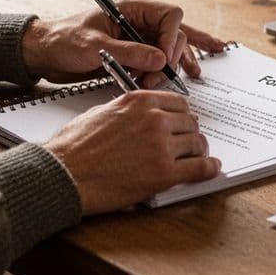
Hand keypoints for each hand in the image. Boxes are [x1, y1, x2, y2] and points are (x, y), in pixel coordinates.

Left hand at [21, 0, 224, 87]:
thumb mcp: (94, 46)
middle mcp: (139, 21)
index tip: (163, 60)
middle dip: (169, 59)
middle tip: (155, 80)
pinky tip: (192, 71)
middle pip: (174, 34)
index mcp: (131, 9)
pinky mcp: (134, 55)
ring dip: (171, 68)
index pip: (169, 15)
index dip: (172, 37)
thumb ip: (129, 52)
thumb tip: (160, 60)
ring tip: (171, 83)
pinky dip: (174, 66)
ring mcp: (139, 39)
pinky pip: (161, 59)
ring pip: (171, 49)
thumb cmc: (63, 41)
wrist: (45, 55)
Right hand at [44, 90, 220, 213]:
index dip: (181, 115)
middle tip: (188, 143)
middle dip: (189, 133)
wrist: (64, 174)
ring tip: (196, 158)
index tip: (182, 122)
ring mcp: (162, 145)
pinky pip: (199, 168)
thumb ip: (127, 110)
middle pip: (190, 122)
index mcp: (139, 100)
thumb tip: (138, 116)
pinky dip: (209, 169)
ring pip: (197, 143)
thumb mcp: (100, 112)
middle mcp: (155, 119)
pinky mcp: (164, 173)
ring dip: (197, 151)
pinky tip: (211, 168)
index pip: (178, 102)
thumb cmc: (73, 146)